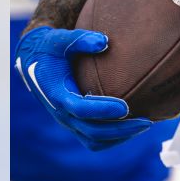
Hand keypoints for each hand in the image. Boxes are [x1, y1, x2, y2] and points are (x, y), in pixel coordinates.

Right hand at [14, 26, 152, 150]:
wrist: (33, 63)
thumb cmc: (51, 48)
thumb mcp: (60, 39)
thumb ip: (80, 39)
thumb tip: (104, 42)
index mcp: (57, 94)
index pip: (80, 109)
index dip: (103, 110)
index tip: (125, 106)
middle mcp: (62, 113)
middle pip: (92, 131)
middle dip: (120, 129)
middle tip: (146, 121)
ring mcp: (68, 122)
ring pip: (94, 141)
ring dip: (119, 137)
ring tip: (144, 125)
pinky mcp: (74, 124)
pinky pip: (94, 140)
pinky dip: (114, 138)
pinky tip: (133, 127)